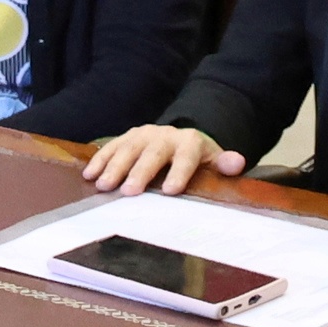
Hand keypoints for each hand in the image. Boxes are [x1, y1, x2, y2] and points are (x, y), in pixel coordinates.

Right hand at [78, 121, 237, 195]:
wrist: (180, 140)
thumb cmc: (196, 160)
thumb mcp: (213, 161)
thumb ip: (223, 164)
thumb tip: (237, 163)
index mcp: (189, 143)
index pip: (185, 157)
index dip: (179, 173)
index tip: (171, 191)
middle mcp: (164, 136)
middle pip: (152, 153)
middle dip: (139, 172)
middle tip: (129, 191)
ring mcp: (142, 135)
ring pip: (127, 149)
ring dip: (114, 167)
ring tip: (104, 185)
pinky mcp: (125, 138)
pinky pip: (110, 148)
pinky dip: (99, 161)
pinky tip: (90, 175)